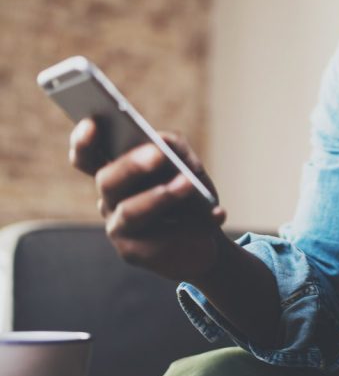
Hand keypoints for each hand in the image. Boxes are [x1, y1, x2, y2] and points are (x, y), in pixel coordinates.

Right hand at [69, 118, 228, 281]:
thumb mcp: (186, 164)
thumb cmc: (188, 194)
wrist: (203, 239)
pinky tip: (218, 213)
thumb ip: (175, 148)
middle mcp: (109, 200)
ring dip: (162, 195)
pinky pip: (161, 239)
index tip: (92, 122)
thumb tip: (167, 144)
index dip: (84, 140)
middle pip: (107, 180)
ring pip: (131, 211)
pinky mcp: (136, 254)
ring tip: (189, 184)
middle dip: (132, 165)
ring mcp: (119, 228)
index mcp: (115, 173)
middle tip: (158, 154)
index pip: (87, 156)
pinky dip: (195, 223)